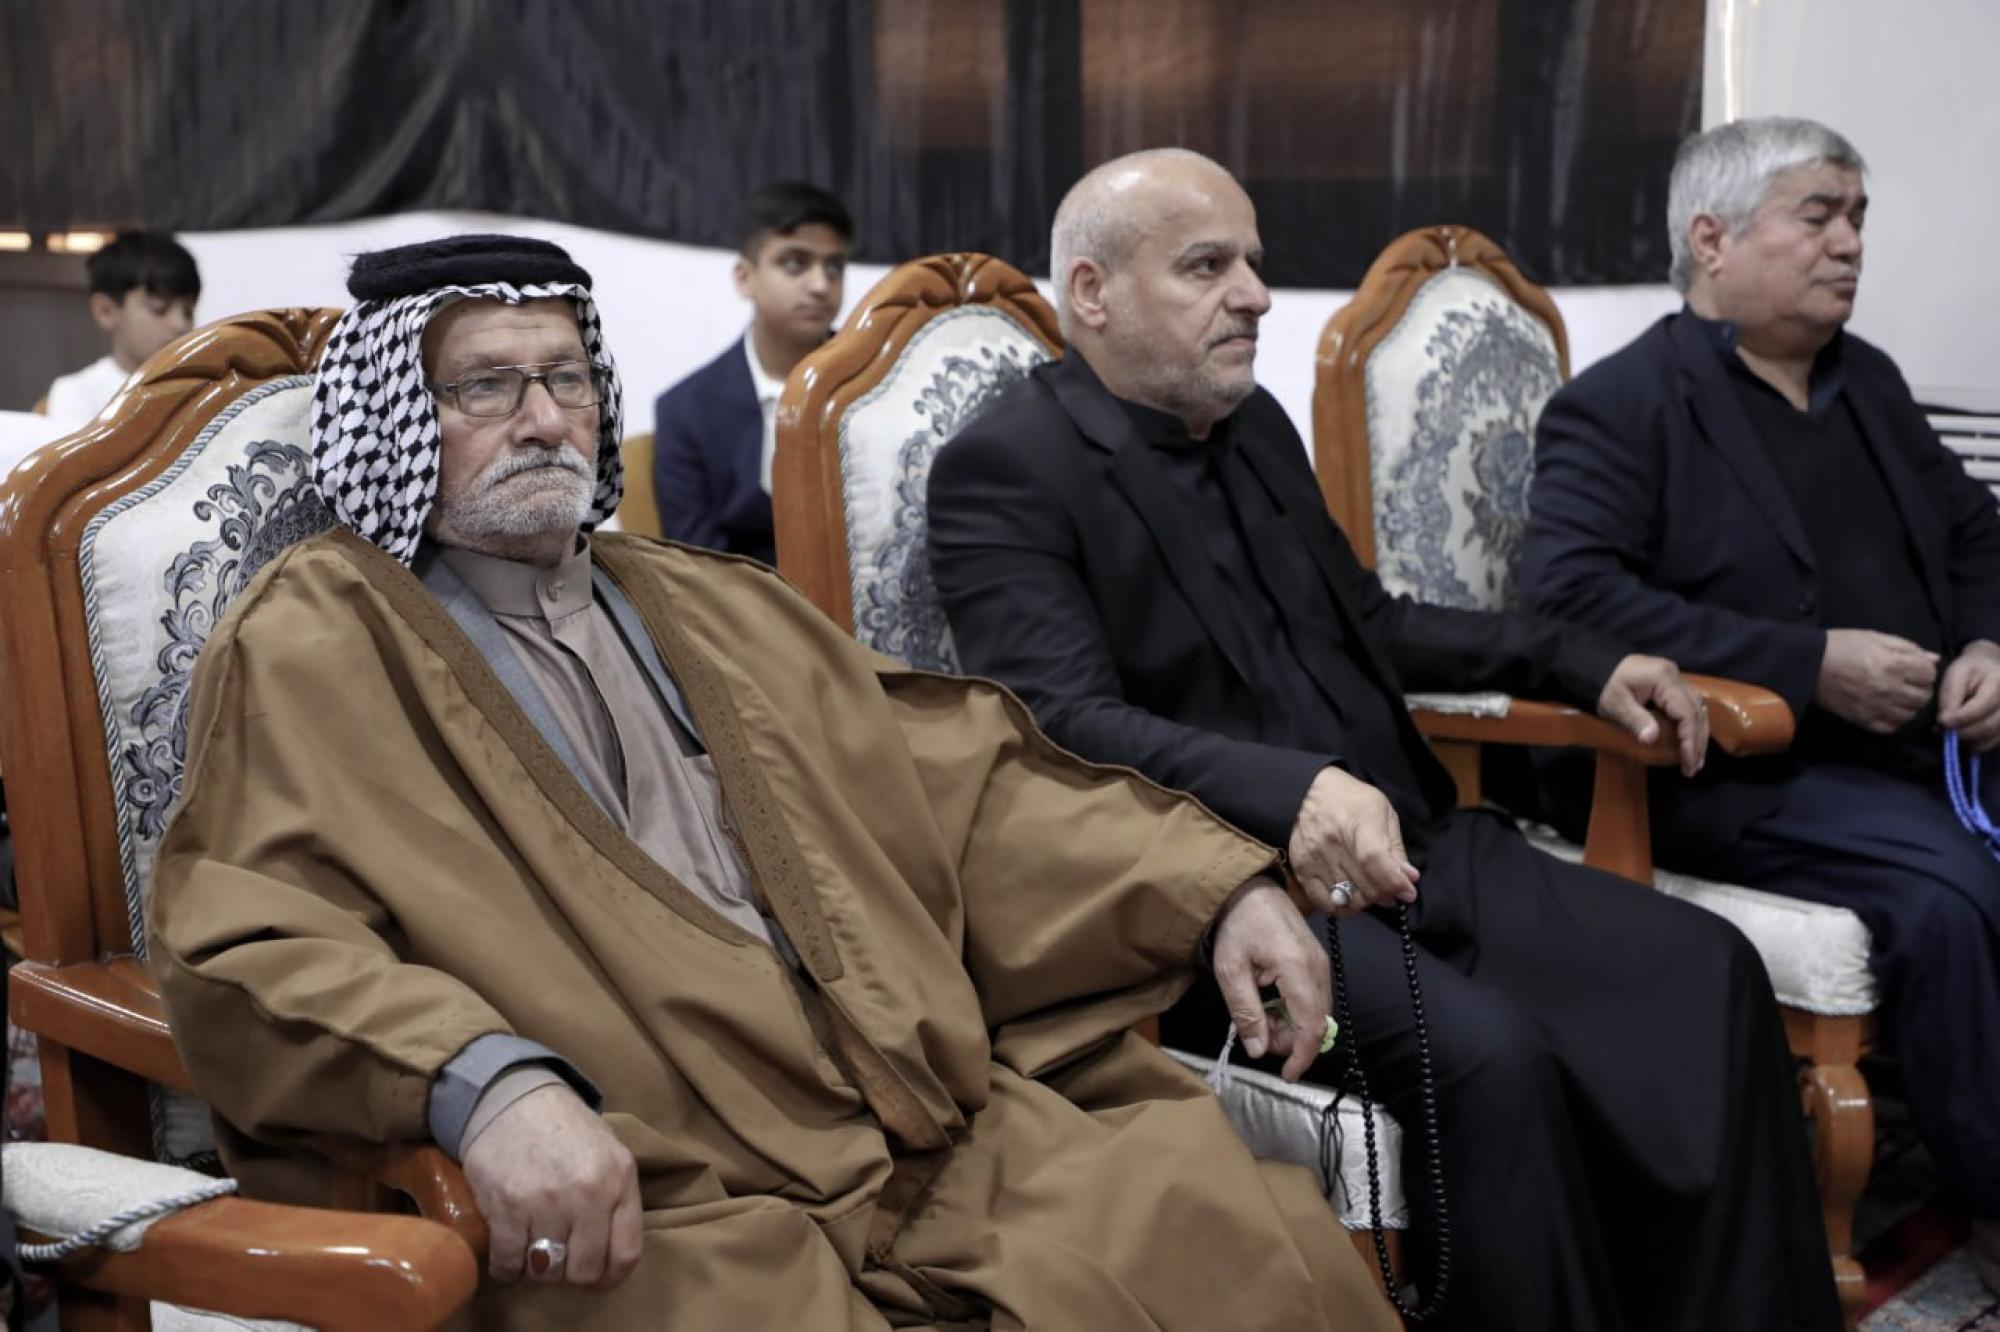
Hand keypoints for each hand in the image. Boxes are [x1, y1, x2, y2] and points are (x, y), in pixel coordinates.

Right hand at [462, 1084, 643, 1289]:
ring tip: (533, 1251)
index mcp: (620, 1179)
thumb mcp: (609, 1152)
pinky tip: (508, 1252)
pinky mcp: (507, 1206)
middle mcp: (588, 1193)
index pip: (626, 1255)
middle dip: (570, 1273)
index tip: (595, 1275)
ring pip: (546, 1272)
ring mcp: (547, 1202)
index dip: (610, 1276)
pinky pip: (510, 1264)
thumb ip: (616, 1198)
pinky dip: (507, 1267)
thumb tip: (612, 1252)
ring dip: (538, 1270)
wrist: (511, 1096)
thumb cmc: (563, 1127)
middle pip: (585, 1271)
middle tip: (558, 1259)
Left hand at [1211, 876, 1331, 1081]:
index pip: (1311, 1025)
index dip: (1302, 1056)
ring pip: (1315, 1014)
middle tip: (1254, 1031)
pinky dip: (1293, 1011)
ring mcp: (1321, 964)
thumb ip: (1245, 1012)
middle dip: (1288, 1040)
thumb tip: (1259, 1050)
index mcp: (1298, 969)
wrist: (1250, 889)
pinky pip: (1313, 999)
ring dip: (1289, 1026)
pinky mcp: (1318, 962)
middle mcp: (1319, 968)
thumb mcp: (1230, 970)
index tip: (1287, 1075)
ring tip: (1257, 1014)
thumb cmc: (1236, 925)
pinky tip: (1269, 1002)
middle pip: (1315, 1023)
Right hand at [1286, 767, 1419, 917]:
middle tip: (1392, 892)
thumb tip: (1409, 878)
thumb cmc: (1352, 800)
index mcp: (1359, 821)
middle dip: (1386, 895)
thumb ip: (1395, 848)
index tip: (1408, 892)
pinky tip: (1350, 898)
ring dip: (1365, 901)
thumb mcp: (1383, 812)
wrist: (1309, 790)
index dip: (1394, 883)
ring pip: (1347, 897)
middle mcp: (1333, 841)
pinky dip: (1341, 906)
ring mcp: (1315, 856)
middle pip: (1364, 885)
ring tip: (1370, 891)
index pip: (1375, 861)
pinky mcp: (1302, 868)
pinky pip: (1323, 901)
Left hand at [1596, 654, 1708, 776]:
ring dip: (1698, 733)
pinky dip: (1691, 724)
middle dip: (1698, 740)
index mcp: (1662, 678)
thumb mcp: (1615, 704)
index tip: (1688, 762)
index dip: (1689, 739)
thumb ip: (1635, 720)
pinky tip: (1689, 741)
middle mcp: (1673, 675)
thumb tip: (1651, 739)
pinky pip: (1688, 705)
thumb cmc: (1603, 686)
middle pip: (1696, 710)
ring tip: (1695, 759)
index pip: (1686, 712)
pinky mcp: (1669, 684)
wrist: (1594, 668)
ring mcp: (1673, 678)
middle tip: (1694, 767)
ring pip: (1696, 708)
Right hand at [1815, 629, 1938, 733]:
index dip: (1923, 670)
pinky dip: (1893, 720)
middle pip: (1923, 696)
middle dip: (1919, 688)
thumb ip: (1908, 648)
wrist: (1809, 665)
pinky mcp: (1864, 720)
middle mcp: (1890, 688)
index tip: (1913, 668)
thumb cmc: (1842, 646)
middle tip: (1906, 683)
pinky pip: (1891, 727)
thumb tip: (1933, 659)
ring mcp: (1877, 707)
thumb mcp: (1875, 638)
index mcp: (1894, 664)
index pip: (1930, 674)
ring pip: (1910, 714)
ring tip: (1895, 696)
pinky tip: (1885, 709)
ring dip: (1907, 705)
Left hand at [1939, 639, 1999, 750]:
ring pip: (1988, 739)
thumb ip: (1950, 697)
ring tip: (1952, 729)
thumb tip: (1945, 723)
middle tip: (1942, 729)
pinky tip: (1963, 732)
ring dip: (1966, 739)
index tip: (1941, 722)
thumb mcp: (1955, 675)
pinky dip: (1974, 742)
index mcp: (1997, 684)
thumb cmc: (1970, 671)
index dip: (1958, 719)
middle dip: (1960, 732)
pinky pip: (1990, 743)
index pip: (1979, 709)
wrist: (1990, 669)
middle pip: (1986, 727)